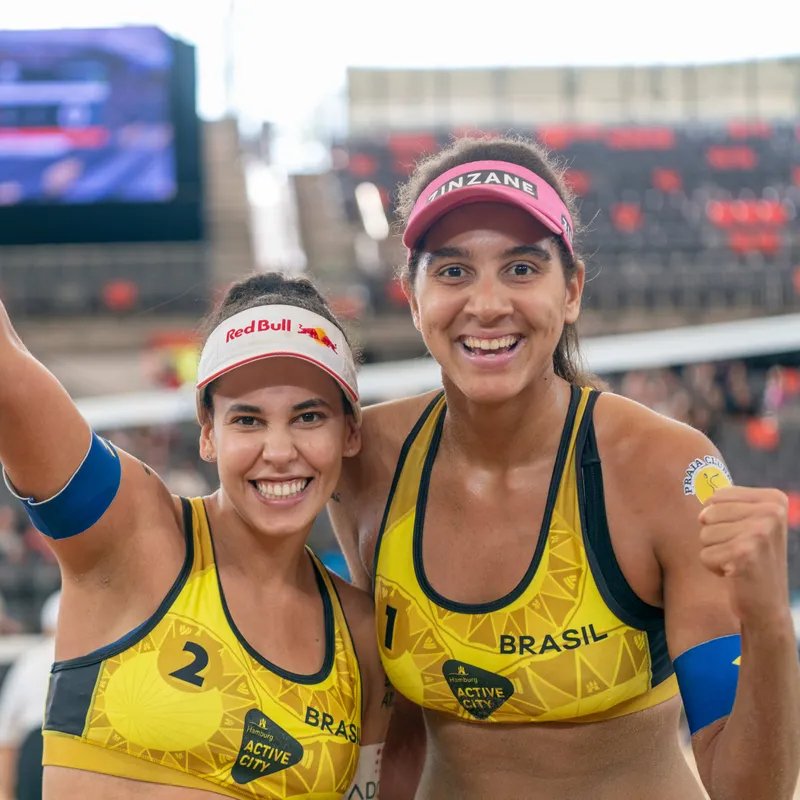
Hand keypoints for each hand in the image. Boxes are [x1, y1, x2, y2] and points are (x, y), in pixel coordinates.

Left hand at [698, 486, 789, 623]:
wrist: (767, 605)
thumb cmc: (749, 559)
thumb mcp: (745, 522)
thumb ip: (725, 500)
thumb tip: (694, 476)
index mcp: (774, 499)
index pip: (715, 497)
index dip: (717, 520)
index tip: (741, 536)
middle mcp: (772, 512)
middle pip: (707, 515)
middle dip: (715, 537)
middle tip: (739, 552)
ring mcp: (761, 532)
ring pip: (704, 534)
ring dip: (714, 552)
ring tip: (737, 562)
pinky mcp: (746, 553)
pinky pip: (705, 554)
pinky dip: (714, 567)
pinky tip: (735, 573)